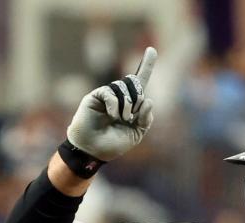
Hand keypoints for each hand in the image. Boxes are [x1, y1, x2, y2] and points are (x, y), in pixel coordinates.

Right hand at [66, 46, 156, 162]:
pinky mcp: (96, 96)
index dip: (146, 65)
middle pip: (136, 83)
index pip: (140, 81)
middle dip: (137, 100)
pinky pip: (111, 93)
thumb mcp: (135, 134)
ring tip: (119, 119)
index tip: (152, 49)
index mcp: (131, 104)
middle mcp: (119, 96)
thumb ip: (145, 120)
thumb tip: (148, 99)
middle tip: (130, 117)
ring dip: (127, 106)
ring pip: (124, 88)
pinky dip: (114, 105)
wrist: (92, 150)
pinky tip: (111, 116)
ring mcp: (107, 95)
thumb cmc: (112, 145)